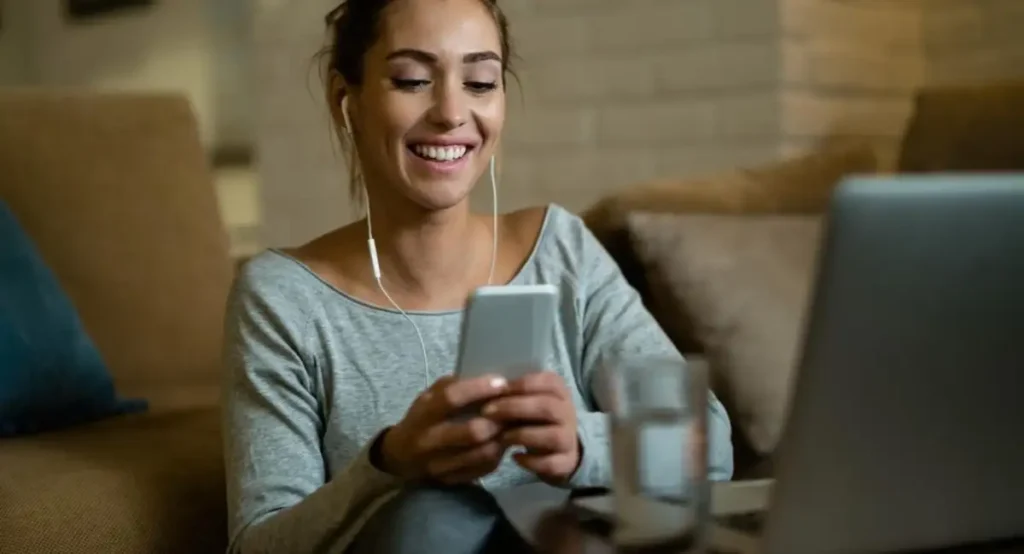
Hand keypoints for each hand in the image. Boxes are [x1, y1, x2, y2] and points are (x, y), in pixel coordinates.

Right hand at [379, 374, 509, 483]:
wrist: (399, 458)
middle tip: (513, 409)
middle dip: (499, 419)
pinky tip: (502, 443)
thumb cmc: (421, 419)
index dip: (479, 389)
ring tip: (513, 426)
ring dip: (503, 438)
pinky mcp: (452, 480)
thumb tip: (488, 380)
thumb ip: (452, 387)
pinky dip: (498, 454)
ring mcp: (441, 464)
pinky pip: (484, 468)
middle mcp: (430, 441)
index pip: (452, 398)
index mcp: (424, 413)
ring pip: (483, 453)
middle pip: (473, 431)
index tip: (501, 382)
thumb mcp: (428, 397)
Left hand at [482, 371, 580, 484]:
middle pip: (547, 407)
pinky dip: (530, 461)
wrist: (558, 448)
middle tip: (488, 412)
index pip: (548, 381)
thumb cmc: (535, 418)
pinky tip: (514, 457)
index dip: (521, 384)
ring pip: (552, 436)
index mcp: (560, 392)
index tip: (497, 389)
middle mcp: (569, 413)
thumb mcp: (528, 401)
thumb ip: (515, 394)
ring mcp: (570, 439)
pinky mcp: (567, 462)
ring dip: (522, 435)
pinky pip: (551, 463)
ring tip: (502, 437)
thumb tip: (489, 387)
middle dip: (514, 408)